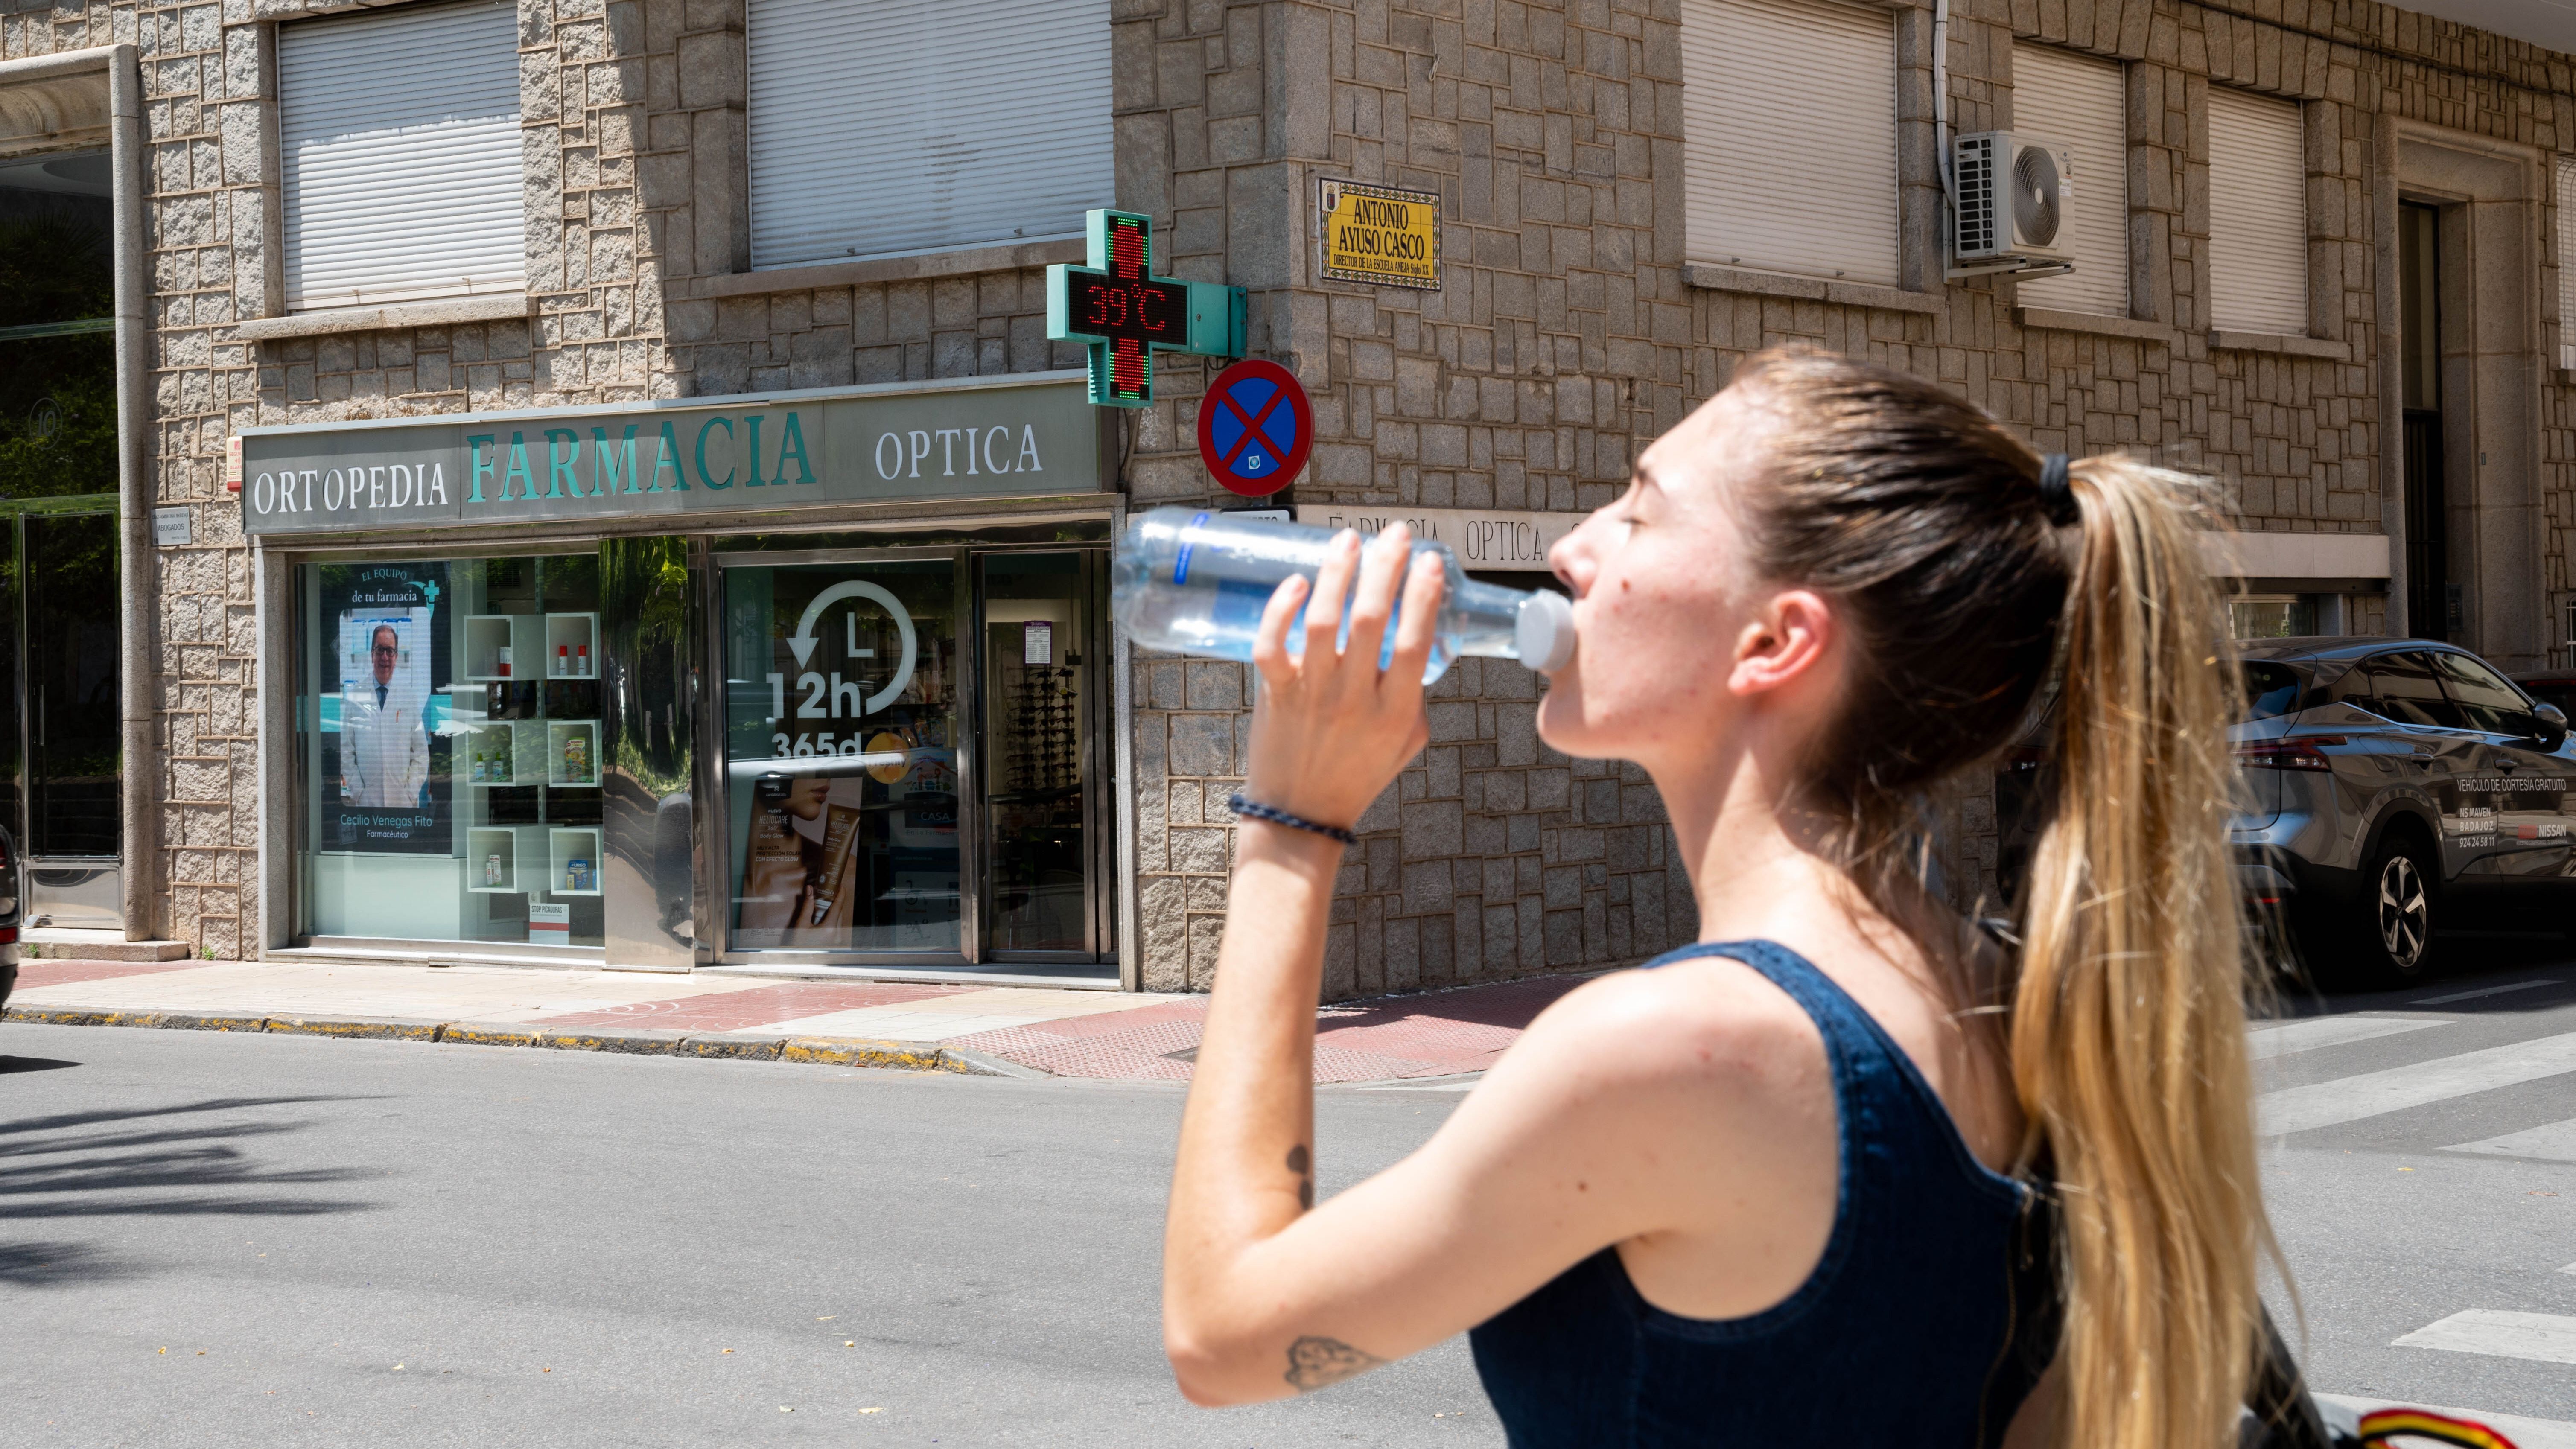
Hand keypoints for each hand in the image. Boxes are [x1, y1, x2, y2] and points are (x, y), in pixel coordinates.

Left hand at [1241, 525, 1444, 832]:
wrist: (1301, 814)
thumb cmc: (1358, 773)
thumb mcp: (1406, 742)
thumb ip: (1414, 697)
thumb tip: (1416, 642)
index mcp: (1396, 711)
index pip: (1417, 641)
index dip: (1424, 595)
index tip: (1429, 560)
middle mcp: (1355, 700)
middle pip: (1371, 620)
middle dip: (1386, 567)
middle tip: (1394, 534)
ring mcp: (1312, 696)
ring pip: (1322, 622)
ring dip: (1337, 574)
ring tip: (1347, 541)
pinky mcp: (1275, 695)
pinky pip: (1272, 645)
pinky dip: (1280, 610)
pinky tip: (1296, 582)